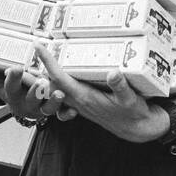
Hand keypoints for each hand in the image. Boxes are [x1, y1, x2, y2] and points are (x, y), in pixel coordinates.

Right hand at [0, 59, 77, 122]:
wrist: (24, 105)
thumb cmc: (11, 89)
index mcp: (12, 95)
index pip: (10, 87)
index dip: (13, 78)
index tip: (15, 68)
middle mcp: (27, 103)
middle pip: (30, 99)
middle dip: (35, 92)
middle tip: (39, 83)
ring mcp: (41, 108)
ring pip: (47, 109)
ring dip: (53, 102)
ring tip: (58, 94)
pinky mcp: (55, 111)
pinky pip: (62, 115)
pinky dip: (67, 114)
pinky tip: (73, 111)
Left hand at [33, 43, 170, 143]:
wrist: (137, 129)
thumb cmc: (133, 114)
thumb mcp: (130, 99)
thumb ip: (121, 86)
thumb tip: (113, 72)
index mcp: (85, 97)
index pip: (60, 78)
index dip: (48, 62)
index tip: (39, 46)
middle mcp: (78, 101)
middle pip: (51, 83)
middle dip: (41, 66)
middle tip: (37, 46)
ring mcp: (80, 103)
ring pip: (56, 88)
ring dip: (49, 74)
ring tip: (46, 56)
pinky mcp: (85, 103)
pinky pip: (66, 91)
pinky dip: (60, 81)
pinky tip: (66, 71)